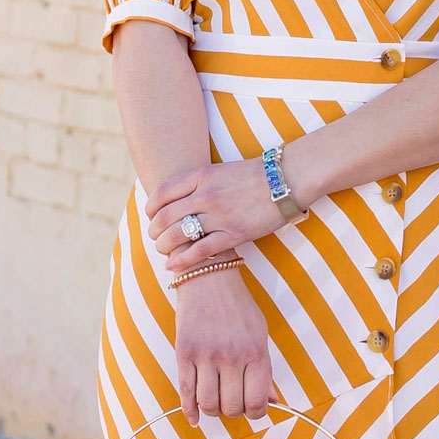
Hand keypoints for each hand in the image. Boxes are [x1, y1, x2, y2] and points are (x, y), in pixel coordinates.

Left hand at [147, 158, 290, 271]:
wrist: (287, 178)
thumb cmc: (255, 175)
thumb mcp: (221, 171)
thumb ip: (200, 183)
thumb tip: (179, 199)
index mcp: (202, 176)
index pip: (162, 193)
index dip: (151, 207)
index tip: (151, 216)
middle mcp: (206, 195)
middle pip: (164, 216)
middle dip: (154, 230)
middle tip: (155, 237)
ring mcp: (219, 216)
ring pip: (176, 235)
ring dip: (164, 246)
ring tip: (163, 251)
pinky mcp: (233, 235)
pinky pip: (198, 252)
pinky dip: (181, 261)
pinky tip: (173, 267)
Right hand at [175, 266, 274, 424]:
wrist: (208, 276)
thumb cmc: (238, 306)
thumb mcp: (259, 334)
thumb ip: (265, 370)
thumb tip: (273, 402)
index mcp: (256, 351)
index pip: (257, 402)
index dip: (256, 413)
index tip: (252, 409)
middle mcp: (232, 356)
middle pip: (232, 407)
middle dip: (233, 411)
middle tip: (232, 402)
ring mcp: (206, 355)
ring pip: (208, 404)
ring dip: (213, 410)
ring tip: (215, 401)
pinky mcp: (184, 352)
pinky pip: (185, 391)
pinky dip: (189, 411)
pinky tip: (195, 418)